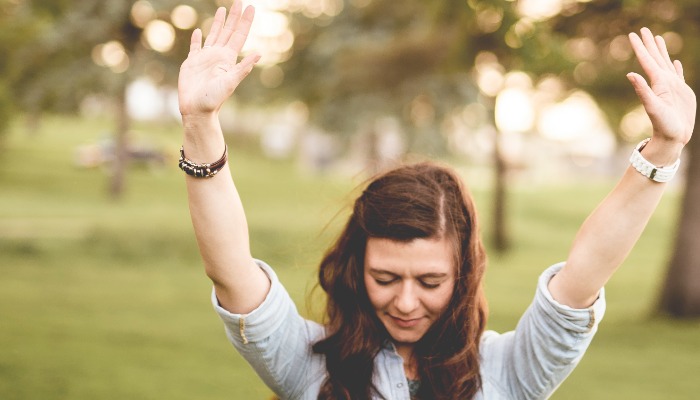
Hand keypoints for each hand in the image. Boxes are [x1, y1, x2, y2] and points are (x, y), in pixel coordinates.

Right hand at [178, 3, 259, 116]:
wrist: (197, 110)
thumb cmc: (214, 99)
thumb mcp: (231, 83)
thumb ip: (243, 68)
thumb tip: (259, 54)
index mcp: (228, 58)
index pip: (239, 35)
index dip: (244, 21)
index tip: (251, 7)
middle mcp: (218, 56)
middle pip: (228, 31)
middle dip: (234, 16)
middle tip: (239, 1)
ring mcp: (205, 58)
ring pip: (214, 35)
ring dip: (219, 23)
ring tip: (223, 10)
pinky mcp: (191, 63)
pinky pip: (195, 47)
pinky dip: (197, 39)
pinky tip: (199, 31)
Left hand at [627, 28, 695, 148]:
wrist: (673, 138)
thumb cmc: (663, 125)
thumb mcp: (652, 106)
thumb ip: (642, 90)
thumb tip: (630, 74)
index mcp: (657, 82)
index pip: (646, 60)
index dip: (639, 47)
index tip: (632, 34)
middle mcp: (663, 82)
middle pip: (655, 58)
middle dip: (649, 44)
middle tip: (643, 30)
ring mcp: (672, 86)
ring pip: (666, 63)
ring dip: (661, 51)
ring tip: (657, 39)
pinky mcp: (681, 92)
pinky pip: (678, 75)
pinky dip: (676, 67)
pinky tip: (674, 62)